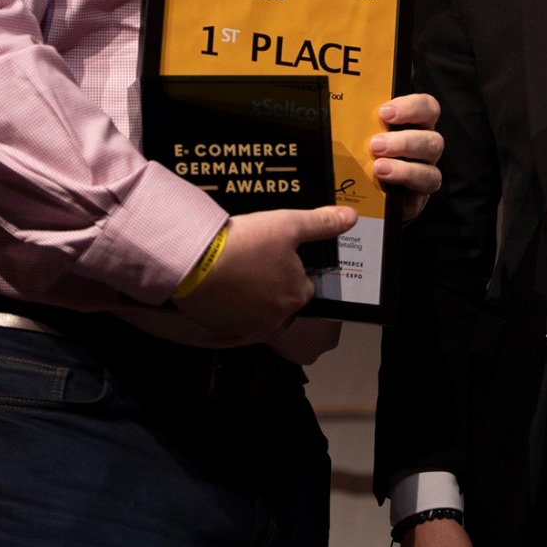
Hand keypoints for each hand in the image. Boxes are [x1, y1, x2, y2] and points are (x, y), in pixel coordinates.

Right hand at [174, 206, 355, 341]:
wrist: (195, 263)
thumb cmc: (247, 243)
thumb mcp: (288, 224)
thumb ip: (321, 223)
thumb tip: (351, 218)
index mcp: (297, 294)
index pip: (303, 282)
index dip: (290, 265)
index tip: (272, 251)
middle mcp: (278, 318)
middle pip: (281, 296)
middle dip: (270, 280)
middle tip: (251, 257)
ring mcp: (249, 326)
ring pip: (258, 307)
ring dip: (251, 293)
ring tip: (234, 268)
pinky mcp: (224, 327)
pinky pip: (234, 316)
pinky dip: (230, 303)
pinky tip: (220, 283)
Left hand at [371, 93, 443, 222]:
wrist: (362, 191)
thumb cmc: (364, 154)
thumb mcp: (360, 134)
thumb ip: (359, 120)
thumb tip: (337, 104)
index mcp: (414, 126)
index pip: (426, 108)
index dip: (411, 107)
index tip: (385, 112)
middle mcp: (424, 149)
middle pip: (434, 141)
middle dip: (404, 142)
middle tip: (376, 144)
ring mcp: (424, 173)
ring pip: (431, 171)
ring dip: (404, 169)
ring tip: (378, 168)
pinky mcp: (418, 196)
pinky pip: (419, 195)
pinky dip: (402, 186)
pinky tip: (384, 184)